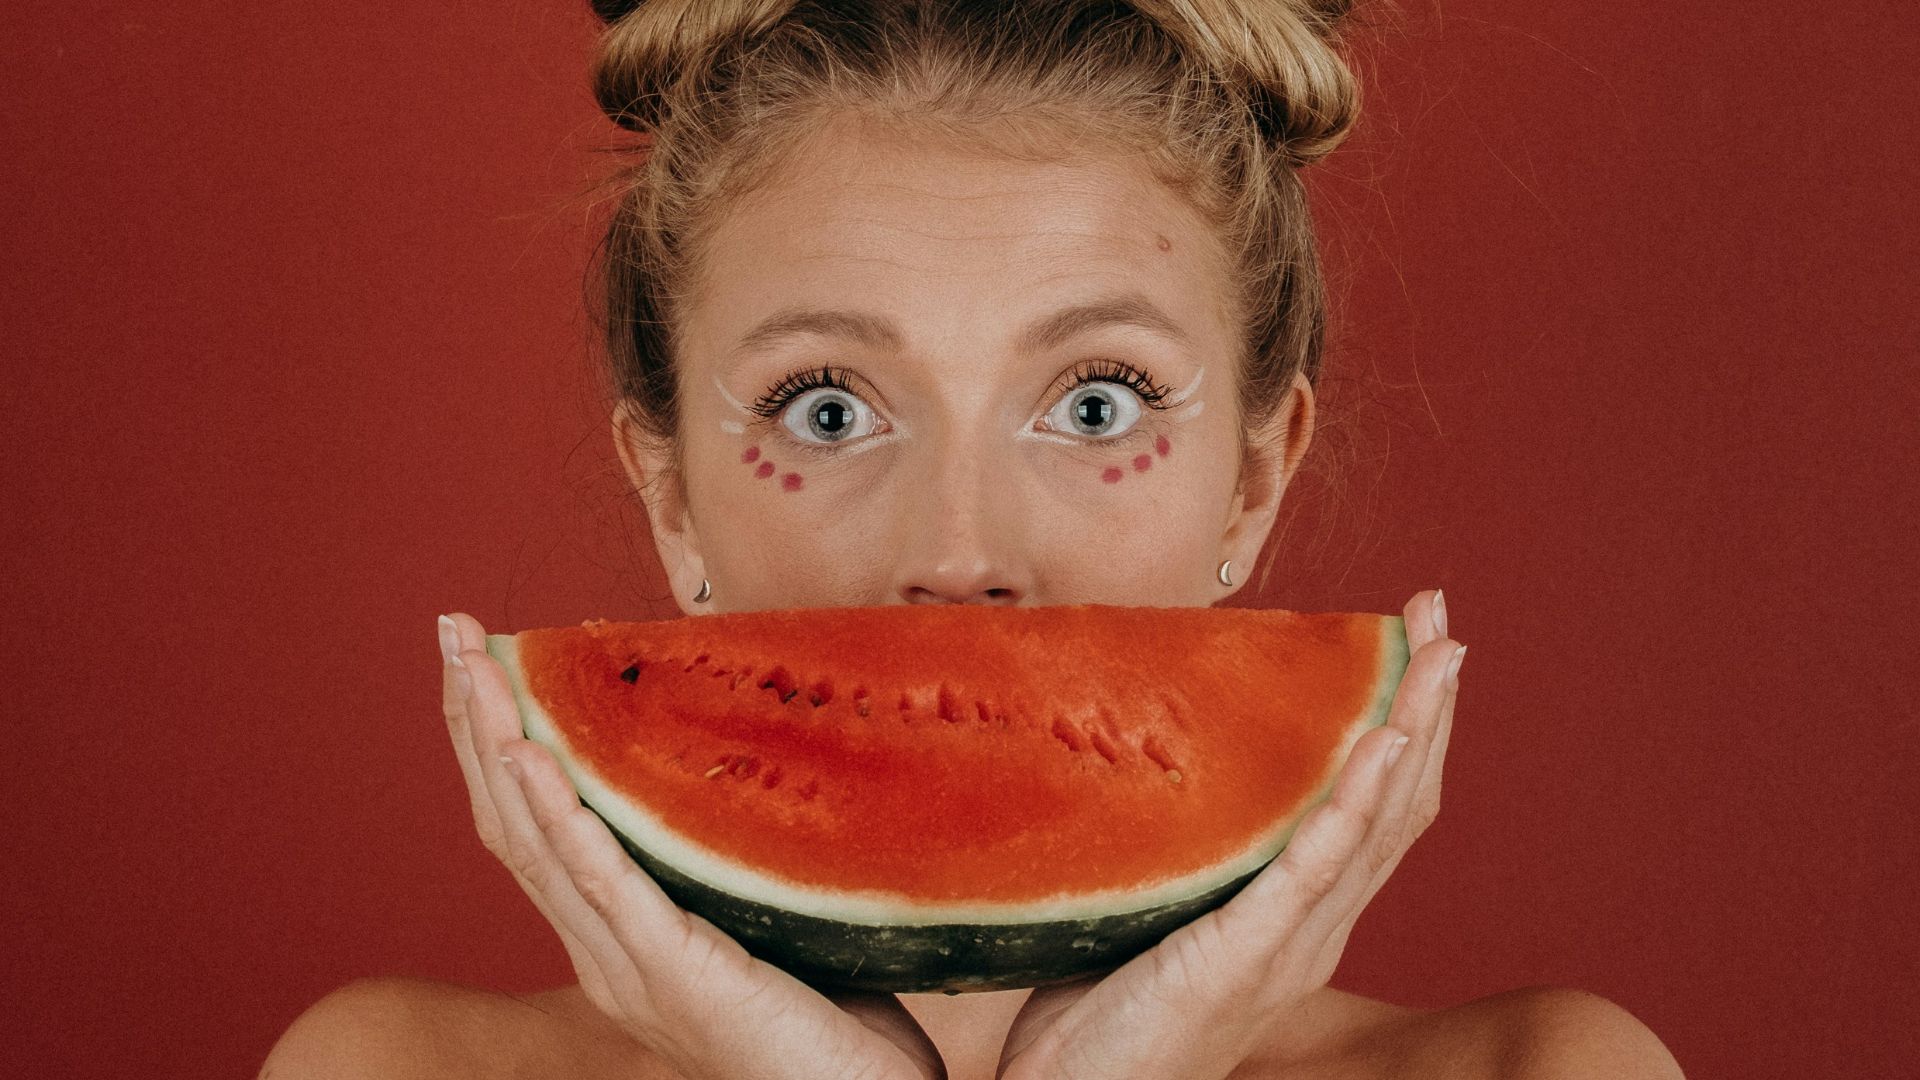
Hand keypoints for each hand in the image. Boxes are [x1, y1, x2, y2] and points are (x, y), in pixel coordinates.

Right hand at [437, 612, 946, 1079]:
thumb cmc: (834, 1032)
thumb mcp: (766, 922)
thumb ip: (734, 862)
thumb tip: (750, 767)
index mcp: (618, 941)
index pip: (534, 828)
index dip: (499, 743)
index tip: (484, 659)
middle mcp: (603, 955)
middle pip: (512, 821)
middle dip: (474, 720)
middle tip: (449, 630)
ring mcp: (629, 968)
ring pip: (537, 841)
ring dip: (498, 742)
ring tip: (472, 664)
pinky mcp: (675, 973)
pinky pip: (604, 885)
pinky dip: (562, 818)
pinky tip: (532, 758)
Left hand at [994, 590, 1462, 1079]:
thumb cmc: (1103, 1017)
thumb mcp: (1158, 910)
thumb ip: (1182, 851)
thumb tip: (1158, 761)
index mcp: (1300, 917)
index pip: (1375, 809)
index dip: (1405, 726)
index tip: (1414, 643)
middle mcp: (1316, 929)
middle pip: (1399, 803)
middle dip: (1428, 704)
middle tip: (1443, 616)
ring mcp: (1290, 944)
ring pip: (1377, 823)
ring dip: (1413, 729)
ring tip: (1436, 654)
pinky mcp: (1248, 956)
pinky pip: (1315, 870)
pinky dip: (1355, 802)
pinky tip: (1382, 743)